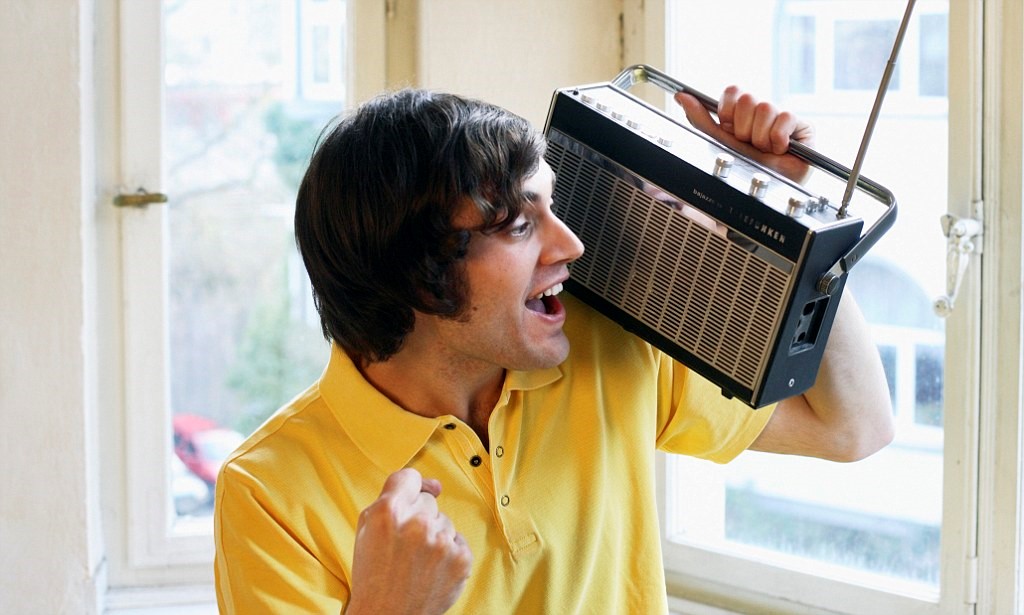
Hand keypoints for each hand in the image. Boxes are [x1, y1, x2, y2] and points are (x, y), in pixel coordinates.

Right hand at [347, 468, 472, 614]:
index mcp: (389, 512)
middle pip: (428, 501)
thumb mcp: (366, 531)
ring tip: (416, 561)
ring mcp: (441, 542)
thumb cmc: (373, 577)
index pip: (410, 477)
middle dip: (418, 518)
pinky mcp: (460, 559)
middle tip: (404, 545)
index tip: (415, 495)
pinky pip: (458, 541)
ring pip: (445, 522)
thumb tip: (433, 486)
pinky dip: (448, 554)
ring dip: (434, 537)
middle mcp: (417, 523)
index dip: (412, 487)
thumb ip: (392, 498)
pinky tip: (431, 569)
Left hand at [674, 86, 814, 184]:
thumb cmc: (742, 169)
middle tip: (747, 144)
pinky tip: (779, 150)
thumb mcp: (716, 142)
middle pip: (748, 99)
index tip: (728, 130)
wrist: (764, 190)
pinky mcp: (802, 126)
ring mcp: (782, 117)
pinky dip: (778, 139)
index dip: (728, 112)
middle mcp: (762, 111)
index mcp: (742, 112)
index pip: (733, 91)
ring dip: (759, 137)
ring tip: (762, 150)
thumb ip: (699, 118)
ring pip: (766, 108)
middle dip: (742, 128)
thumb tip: (681, 96)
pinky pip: (786, 117)